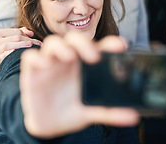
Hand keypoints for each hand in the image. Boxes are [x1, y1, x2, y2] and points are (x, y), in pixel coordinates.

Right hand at [0, 27, 41, 76]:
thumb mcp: (5, 38)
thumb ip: (18, 33)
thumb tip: (31, 32)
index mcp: (0, 33)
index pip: (17, 32)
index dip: (29, 35)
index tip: (39, 41)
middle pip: (16, 37)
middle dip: (29, 40)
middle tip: (40, 45)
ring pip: (9, 45)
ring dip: (21, 45)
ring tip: (31, 45)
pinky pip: (2, 56)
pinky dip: (10, 54)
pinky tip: (17, 53)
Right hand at [20, 32, 139, 138]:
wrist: (49, 125)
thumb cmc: (70, 111)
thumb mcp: (90, 112)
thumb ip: (109, 112)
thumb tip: (133, 117)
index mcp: (84, 65)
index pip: (98, 48)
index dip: (109, 44)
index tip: (122, 46)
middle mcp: (68, 60)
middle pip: (74, 39)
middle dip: (83, 43)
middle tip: (93, 56)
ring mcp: (50, 64)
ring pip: (52, 43)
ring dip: (61, 47)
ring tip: (69, 57)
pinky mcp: (33, 72)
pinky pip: (31, 57)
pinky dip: (37, 58)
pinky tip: (45, 66)